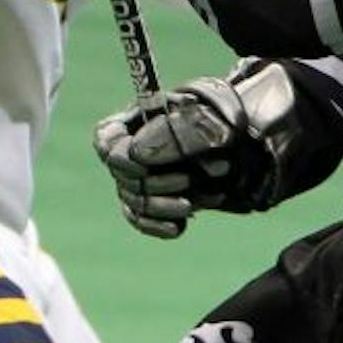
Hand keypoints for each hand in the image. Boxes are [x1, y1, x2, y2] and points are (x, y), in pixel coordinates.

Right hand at [92, 77, 277, 237]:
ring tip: (193, 204)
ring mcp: (136, 180)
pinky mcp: (149, 204)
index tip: (141, 164)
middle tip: (189, 180)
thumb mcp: (203, 115)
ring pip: (135, 201)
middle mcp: (129, 152)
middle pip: (124, 175)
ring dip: (164, 205)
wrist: (237, 143)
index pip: (106, 139)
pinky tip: (180, 227)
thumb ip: (174, 131)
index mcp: (134, 122)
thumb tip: (140, 156)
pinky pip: (142, 220)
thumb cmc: (216, 118)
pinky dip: (159, 225)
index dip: (119, 155)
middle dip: (158, 181)